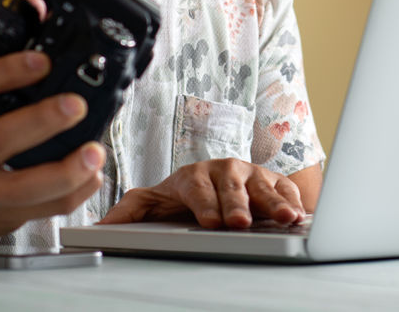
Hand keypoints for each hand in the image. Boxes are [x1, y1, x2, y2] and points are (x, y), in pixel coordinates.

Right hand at [0, 49, 105, 245]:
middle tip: (75, 105)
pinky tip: (93, 172)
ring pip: (24, 188)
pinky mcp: (6, 216)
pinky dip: (76, 192)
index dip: (4, 72)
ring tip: (95, 151)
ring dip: (67, 171)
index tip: (41, 60)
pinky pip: (46, 210)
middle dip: (41, 122)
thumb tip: (39, 10)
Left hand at [99, 159, 304, 228]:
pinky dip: (293, 200)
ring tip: (284, 218)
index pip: (198, 189)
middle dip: (238, 206)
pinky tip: (300, 213)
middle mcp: (223, 170)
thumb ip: (127, 212)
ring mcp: (249, 174)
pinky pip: (285, 187)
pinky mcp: (271, 180)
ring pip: (261, 186)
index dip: (206, 206)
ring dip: (273, 202)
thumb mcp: (151, 202)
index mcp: (193, 176)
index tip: (210, 223)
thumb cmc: (181, 196)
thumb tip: (97, 228)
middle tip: (241, 223)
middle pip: (231, 187)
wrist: (209, 181)